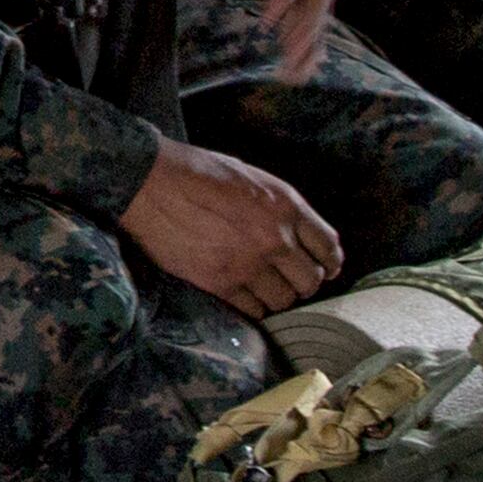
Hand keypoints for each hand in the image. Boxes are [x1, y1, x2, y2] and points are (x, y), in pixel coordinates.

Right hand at [119, 141, 342, 318]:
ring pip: (284, 300)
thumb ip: (280, 207)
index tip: (325, 269)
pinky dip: (252, 306)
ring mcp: (248, 263)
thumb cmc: (198, 172)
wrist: (152, 183)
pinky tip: (242, 295)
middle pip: (311, 280)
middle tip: (289, 280)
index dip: (330, 262)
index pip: (329, 247)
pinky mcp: (221, 283)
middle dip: (303, 282)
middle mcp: (275, 237)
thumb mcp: (253, 178)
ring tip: (262, 287)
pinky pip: (253, 309)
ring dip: (276, 296)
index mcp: (286, 205)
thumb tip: (297, 234)